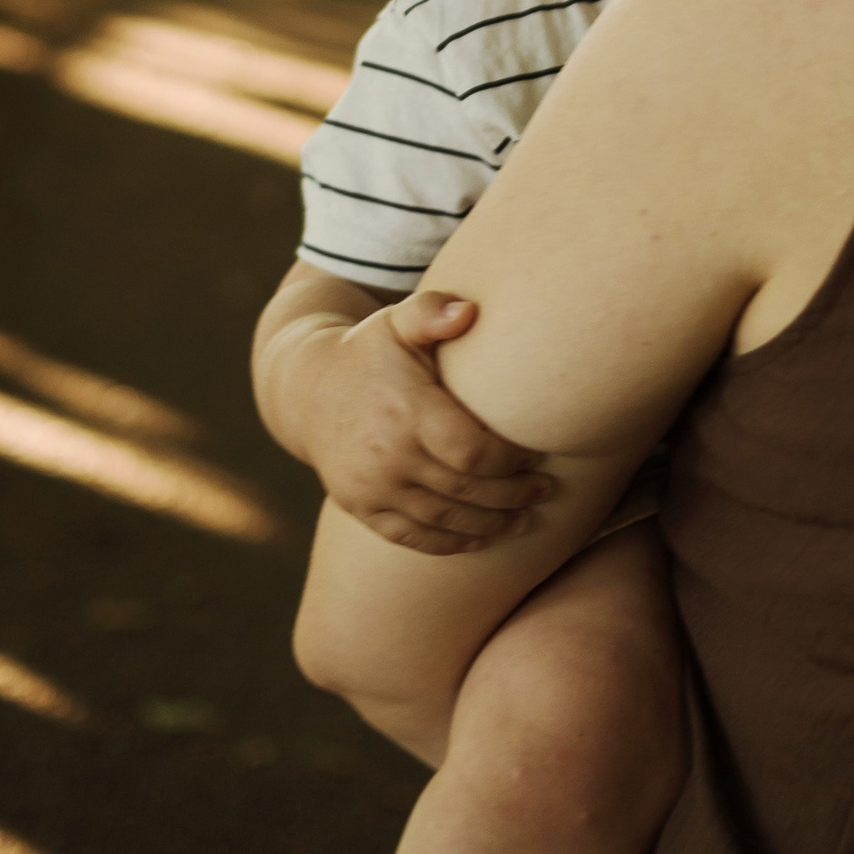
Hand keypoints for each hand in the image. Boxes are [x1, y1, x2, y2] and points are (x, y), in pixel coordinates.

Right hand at [302, 289, 550, 555]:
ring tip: (524, 520)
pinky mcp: (360, 508)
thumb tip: (469, 311)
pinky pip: (410, 536)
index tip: (537, 456)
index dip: (512, 462)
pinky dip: (448, 543)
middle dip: (512, 496)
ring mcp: (371, 487)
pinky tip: (480, 538)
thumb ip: (431, 312)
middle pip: (466, 489)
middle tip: (546, 491)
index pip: (474, 452)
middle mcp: (388, 455)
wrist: (308, 391)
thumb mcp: (397, 322)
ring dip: (490, 524)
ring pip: (443, 518)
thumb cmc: (370, 351)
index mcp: (407, 411)